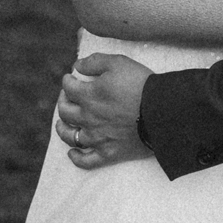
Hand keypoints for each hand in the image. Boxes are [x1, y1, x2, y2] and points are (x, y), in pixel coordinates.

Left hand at [54, 53, 155, 168]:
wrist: (161, 111)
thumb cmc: (140, 84)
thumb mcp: (118, 62)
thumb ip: (94, 62)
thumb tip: (77, 65)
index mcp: (89, 95)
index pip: (68, 87)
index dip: (67, 80)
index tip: (71, 77)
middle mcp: (88, 118)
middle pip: (65, 112)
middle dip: (63, 101)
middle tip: (67, 97)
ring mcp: (97, 138)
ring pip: (70, 137)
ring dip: (63, 129)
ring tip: (62, 124)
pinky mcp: (108, 153)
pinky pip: (86, 161)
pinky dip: (76, 158)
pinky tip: (72, 153)